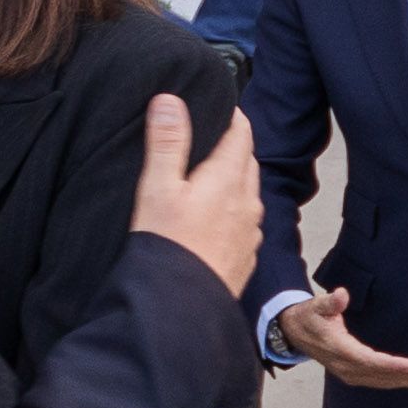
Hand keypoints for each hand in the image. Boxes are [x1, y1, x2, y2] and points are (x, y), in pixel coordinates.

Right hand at [129, 97, 261, 294]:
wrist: (181, 307)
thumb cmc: (168, 246)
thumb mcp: (158, 187)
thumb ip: (166, 142)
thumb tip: (170, 100)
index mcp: (227, 179)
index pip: (241, 133)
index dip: (232, 115)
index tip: (220, 105)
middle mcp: (246, 203)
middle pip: (246, 162)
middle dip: (233, 146)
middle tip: (212, 137)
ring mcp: (249, 232)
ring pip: (247, 193)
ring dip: (234, 180)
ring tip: (211, 177)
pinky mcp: (244, 256)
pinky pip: (244, 223)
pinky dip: (233, 211)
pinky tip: (214, 220)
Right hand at [268, 286, 407, 388]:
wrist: (294, 332)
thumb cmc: (309, 317)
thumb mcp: (316, 306)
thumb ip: (330, 302)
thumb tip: (341, 295)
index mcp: (340, 350)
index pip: (372, 361)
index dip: (394, 365)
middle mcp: (347, 367)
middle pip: (383, 375)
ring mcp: (350, 373)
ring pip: (384, 381)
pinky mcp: (354, 374)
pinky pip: (380, 381)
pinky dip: (400, 381)